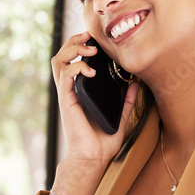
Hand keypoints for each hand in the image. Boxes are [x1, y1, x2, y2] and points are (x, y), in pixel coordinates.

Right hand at [50, 31, 139, 165]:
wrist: (93, 158)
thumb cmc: (102, 140)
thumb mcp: (121, 116)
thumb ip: (126, 99)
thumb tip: (136, 83)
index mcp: (81, 89)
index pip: (75, 59)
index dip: (82, 44)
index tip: (98, 39)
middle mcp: (71, 88)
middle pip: (63, 54)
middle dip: (75, 40)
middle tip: (90, 36)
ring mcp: (67, 93)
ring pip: (58, 60)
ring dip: (72, 49)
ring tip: (89, 49)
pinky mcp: (66, 99)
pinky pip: (65, 75)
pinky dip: (77, 67)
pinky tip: (90, 70)